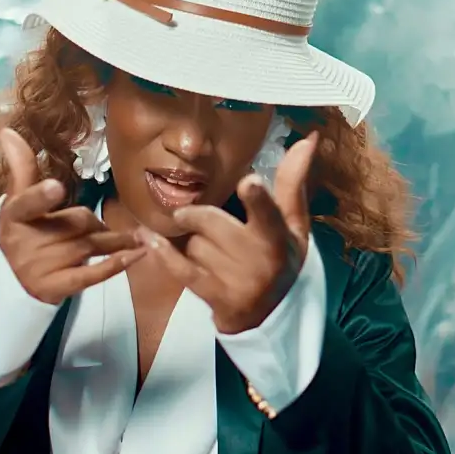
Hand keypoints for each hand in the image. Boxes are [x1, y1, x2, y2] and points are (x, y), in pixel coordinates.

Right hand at [0, 127, 144, 304]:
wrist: (13, 283)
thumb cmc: (23, 231)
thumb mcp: (18, 200)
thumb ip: (20, 166)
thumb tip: (5, 128)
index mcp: (13, 216)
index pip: (26, 203)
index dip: (41, 197)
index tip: (56, 187)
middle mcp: (24, 244)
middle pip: (77, 222)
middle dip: (95, 222)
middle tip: (104, 225)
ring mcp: (39, 269)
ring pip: (90, 245)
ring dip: (115, 241)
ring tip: (136, 237)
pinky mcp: (56, 288)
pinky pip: (92, 274)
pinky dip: (116, 264)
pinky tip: (138, 254)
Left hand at [138, 132, 318, 333]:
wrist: (271, 314)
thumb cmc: (282, 258)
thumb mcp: (293, 225)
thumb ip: (292, 182)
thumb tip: (306, 139)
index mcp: (278, 238)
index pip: (270, 215)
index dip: (259, 199)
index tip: (249, 181)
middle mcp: (257, 261)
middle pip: (212, 222)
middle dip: (198, 216)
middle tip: (194, 215)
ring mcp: (233, 281)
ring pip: (194, 243)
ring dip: (192, 239)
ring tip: (206, 246)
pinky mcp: (212, 295)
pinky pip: (179, 268)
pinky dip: (162, 251)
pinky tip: (148, 236)